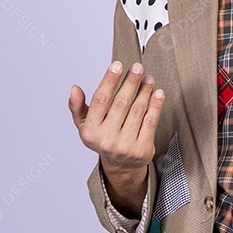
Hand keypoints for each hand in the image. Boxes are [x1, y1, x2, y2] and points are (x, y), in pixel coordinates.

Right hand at [69, 61, 163, 214]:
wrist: (121, 166)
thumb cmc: (103, 139)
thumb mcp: (85, 126)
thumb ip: (78, 107)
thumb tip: (74, 89)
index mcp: (91, 131)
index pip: (100, 100)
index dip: (109, 80)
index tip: (117, 66)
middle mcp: (107, 139)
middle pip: (121, 103)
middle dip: (130, 82)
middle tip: (137, 67)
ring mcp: (125, 146)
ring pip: (137, 110)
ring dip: (144, 91)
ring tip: (148, 78)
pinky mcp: (142, 149)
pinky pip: (151, 121)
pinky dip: (155, 105)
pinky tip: (157, 93)